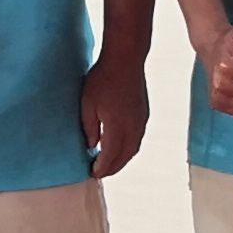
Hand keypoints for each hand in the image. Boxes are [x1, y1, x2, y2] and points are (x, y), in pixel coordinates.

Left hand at [81, 47, 148, 176]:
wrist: (126, 59)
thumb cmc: (102, 78)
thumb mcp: (87, 104)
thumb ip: (89, 128)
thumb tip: (92, 146)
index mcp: (117, 126)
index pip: (110, 156)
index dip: (102, 167)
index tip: (92, 173)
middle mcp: (133, 127)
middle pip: (124, 157)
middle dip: (112, 168)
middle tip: (100, 173)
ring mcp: (141, 121)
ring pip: (133, 149)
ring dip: (122, 160)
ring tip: (109, 164)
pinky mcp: (144, 114)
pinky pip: (138, 139)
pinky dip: (128, 149)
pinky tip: (120, 147)